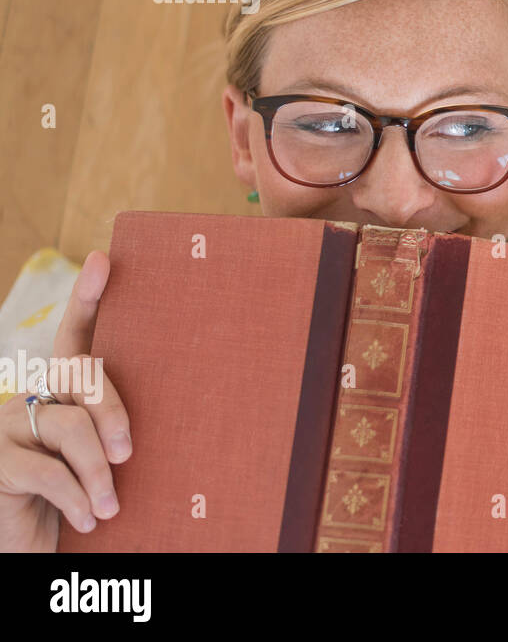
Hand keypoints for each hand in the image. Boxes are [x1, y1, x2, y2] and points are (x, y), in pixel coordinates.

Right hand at [0, 251, 131, 550]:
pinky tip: (88, 519)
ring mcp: (10, 425)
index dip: (87, 298)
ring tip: (110, 507)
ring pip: (70, 427)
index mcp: (65, 392)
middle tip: (127, 452)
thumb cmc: (88, 501)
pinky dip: (76, 498)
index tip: (104, 260)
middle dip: (112, 410)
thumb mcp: (112, 462)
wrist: (41, 549)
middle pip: (81, 377)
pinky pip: (48, 470)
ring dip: (97, 473)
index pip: (76, 337)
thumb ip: (125, 432)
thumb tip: (188, 417)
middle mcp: (34, 398)